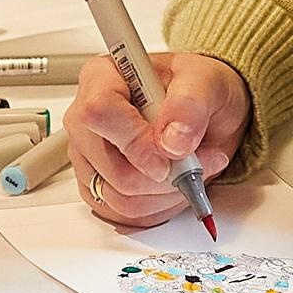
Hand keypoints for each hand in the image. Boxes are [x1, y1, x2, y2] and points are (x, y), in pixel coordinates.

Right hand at [67, 51, 248, 224]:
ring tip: (191, 168)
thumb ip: (190, 104)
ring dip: (167, 193)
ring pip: (119, 197)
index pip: (98, 113)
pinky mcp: (98, 187)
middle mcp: (86, 119)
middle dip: (164, 175)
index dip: (136, 141)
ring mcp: (88, 156)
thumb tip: (173, 140)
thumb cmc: (198, 89)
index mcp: (102, 78)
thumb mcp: (206, 81)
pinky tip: (175, 184)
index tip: (171, 153)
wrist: (204, 112)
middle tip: (197, 159)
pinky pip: (125, 214)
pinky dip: (160, 206)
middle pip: (111, 167)